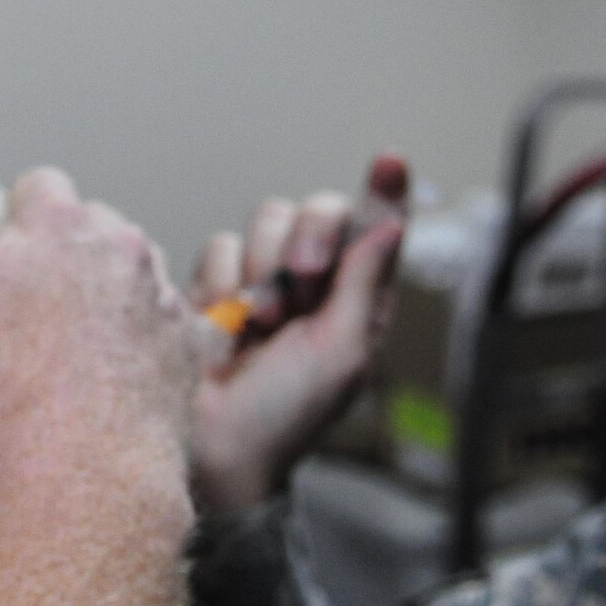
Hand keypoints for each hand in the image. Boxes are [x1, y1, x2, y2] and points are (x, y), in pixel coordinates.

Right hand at [0, 145, 197, 477]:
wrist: (76, 471)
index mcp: (59, 222)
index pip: (40, 187)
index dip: (15, 222)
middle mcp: (122, 246)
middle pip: (93, 226)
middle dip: (68, 255)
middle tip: (32, 313)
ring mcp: (162, 298)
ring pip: (135, 273)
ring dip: (111, 294)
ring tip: (74, 348)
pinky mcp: (188, 351)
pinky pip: (172, 327)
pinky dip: (148, 340)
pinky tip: (117, 376)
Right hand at [189, 156, 407, 514]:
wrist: (213, 444)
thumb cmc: (285, 416)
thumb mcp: (341, 353)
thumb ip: (362, 283)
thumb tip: (392, 224)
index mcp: (359, 299)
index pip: (378, 230)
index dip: (384, 192)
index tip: (390, 161)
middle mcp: (316, 281)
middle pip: (318, 210)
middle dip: (309, 238)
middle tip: (303, 280)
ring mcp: (264, 278)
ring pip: (266, 221)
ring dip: (263, 271)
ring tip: (259, 324)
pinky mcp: (216, 282)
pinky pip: (221, 246)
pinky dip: (222, 282)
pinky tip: (225, 324)